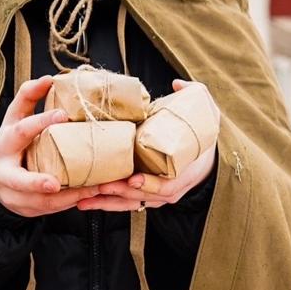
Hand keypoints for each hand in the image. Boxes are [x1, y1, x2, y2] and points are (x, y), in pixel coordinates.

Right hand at [0, 76, 84, 217]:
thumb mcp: (15, 118)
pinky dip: (69, 203)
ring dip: (64, 197)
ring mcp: (14, 194)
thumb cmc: (13, 143)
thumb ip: (28, 97)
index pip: (21, 131)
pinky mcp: (27, 208)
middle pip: (17, 180)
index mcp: (6, 143)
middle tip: (54, 183)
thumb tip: (48, 78)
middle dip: (35, 183)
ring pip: (38, 201)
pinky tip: (89, 195)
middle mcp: (5, 171)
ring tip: (90, 189)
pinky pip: (49, 209)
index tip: (62, 115)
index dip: (39, 123)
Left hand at [75, 80, 219, 212]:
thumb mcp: (207, 116)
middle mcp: (168, 191)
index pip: (166, 186)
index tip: (133, 179)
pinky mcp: (144, 197)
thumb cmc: (201, 140)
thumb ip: (194, 97)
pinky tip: (86, 202)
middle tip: (99, 186)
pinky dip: (106, 204)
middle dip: (119, 193)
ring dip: (105, 203)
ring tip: (83, 200)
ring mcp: (155, 197)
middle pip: (141, 197)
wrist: (205, 162)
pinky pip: (124, 205)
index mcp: (182, 175)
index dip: (149, 184)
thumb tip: (177, 84)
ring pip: (129, 204)